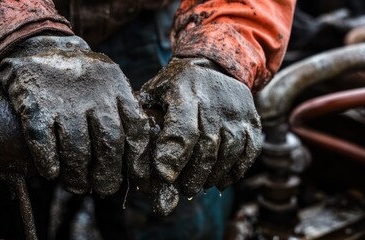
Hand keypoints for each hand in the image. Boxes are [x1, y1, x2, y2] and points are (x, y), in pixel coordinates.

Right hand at [0, 35, 149, 195]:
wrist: (39, 44)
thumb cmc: (80, 75)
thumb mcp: (108, 81)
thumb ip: (122, 110)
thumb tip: (134, 159)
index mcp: (117, 87)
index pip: (136, 129)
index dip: (138, 159)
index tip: (136, 179)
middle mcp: (94, 93)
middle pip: (109, 143)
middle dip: (108, 174)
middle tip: (105, 190)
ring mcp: (64, 98)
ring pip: (77, 148)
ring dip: (78, 174)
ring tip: (78, 186)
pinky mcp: (35, 103)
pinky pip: (43, 141)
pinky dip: (49, 162)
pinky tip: (52, 173)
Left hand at [140, 58, 260, 196]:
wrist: (214, 64)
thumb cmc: (175, 86)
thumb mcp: (154, 91)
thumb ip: (143, 117)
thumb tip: (131, 151)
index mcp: (184, 91)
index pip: (182, 130)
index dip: (173, 157)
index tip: (165, 177)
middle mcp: (213, 99)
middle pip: (207, 145)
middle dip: (194, 173)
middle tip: (184, 189)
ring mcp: (236, 109)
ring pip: (230, 150)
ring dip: (214, 175)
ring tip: (200, 186)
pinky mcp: (252, 117)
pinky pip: (249, 149)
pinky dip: (236, 170)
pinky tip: (220, 180)